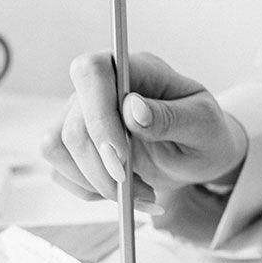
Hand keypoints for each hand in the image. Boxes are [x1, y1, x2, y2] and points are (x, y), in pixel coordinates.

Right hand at [41, 51, 247, 207]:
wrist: (199, 155)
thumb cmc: (204, 133)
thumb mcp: (202, 125)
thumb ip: (170, 116)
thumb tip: (133, 109)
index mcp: (134, 69)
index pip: (92, 72)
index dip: (98, 116)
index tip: (121, 157)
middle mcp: (100, 89)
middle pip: (72, 125)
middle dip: (103, 169)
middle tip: (140, 189)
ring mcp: (82, 116)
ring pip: (57, 148)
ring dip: (96, 182)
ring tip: (139, 191)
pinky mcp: (75, 146)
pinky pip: (61, 171)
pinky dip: (91, 191)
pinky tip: (124, 193)